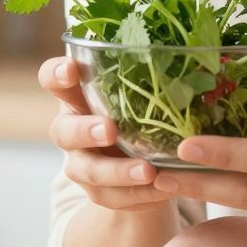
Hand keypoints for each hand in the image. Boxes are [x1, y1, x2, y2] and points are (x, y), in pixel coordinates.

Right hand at [41, 56, 175, 212]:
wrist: (141, 167)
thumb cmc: (139, 113)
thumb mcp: (140, 92)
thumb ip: (149, 76)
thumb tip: (195, 47)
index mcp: (76, 97)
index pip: (52, 79)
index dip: (55, 74)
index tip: (70, 69)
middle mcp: (71, 131)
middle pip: (63, 131)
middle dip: (85, 131)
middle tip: (109, 130)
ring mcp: (82, 165)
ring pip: (89, 172)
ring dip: (118, 172)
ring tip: (148, 171)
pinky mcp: (100, 193)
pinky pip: (115, 198)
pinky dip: (141, 195)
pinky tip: (164, 188)